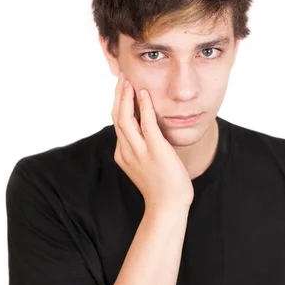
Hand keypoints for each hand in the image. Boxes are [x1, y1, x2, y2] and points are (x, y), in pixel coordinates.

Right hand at [111, 73, 194, 209]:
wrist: (168, 206)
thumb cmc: (162, 187)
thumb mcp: (145, 166)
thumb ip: (142, 150)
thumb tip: (147, 133)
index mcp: (122, 154)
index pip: (117, 124)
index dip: (118, 104)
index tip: (122, 89)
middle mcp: (126, 151)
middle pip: (117, 117)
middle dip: (118, 96)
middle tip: (122, 78)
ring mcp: (139, 152)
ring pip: (125, 118)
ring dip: (126, 97)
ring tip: (129, 80)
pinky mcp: (155, 151)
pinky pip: (146, 124)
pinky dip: (144, 106)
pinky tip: (144, 93)